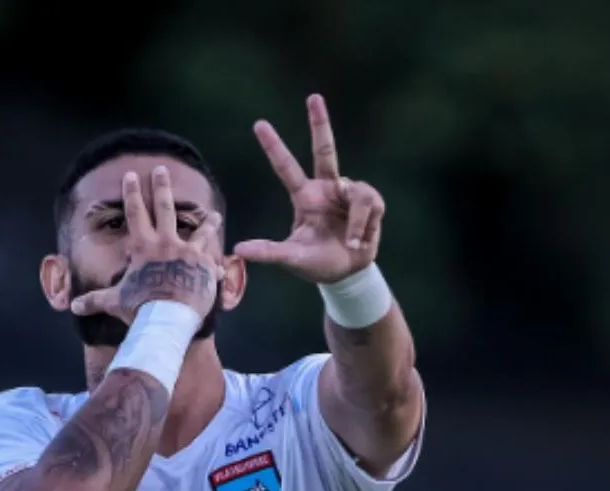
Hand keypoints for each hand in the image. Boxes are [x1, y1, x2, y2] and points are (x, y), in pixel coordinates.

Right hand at [72, 166, 223, 321]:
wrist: (167, 318)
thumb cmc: (140, 306)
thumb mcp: (114, 301)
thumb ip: (95, 301)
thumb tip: (73, 307)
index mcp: (143, 246)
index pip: (135, 212)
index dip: (131, 192)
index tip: (131, 174)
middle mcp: (167, 242)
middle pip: (164, 207)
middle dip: (161, 186)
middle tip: (162, 169)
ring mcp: (188, 251)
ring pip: (200, 230)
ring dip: (207, 222)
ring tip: (214, 214)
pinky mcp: (205, 265)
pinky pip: (213, 261)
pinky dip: (217, 262)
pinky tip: (224, 263)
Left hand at [234, 94, 385, 284]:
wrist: (347, 273)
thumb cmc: (316, 263)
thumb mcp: (292, 257)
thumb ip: (269, 252)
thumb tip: (238, 249)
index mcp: (305, 197)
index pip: (286, 167)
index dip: (274, 146)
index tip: (259, 124)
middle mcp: (327, 188)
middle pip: (325, 150)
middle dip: (320, 124)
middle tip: (313, 97)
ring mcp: (349, 193)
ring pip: (357, 194)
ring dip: (357, 222)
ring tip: (351, 243)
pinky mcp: (370, 202)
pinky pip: (370, 205)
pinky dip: (365, 227)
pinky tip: (361, 240)